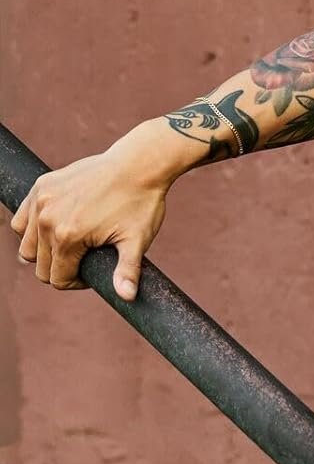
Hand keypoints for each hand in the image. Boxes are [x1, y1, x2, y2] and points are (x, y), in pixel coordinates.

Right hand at [11, 135, 171, 299]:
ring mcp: (40, 201)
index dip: (77, 282)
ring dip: (46, 251)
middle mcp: (46, 219)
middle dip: (63, 268)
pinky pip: (22, 220)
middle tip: (88, 257)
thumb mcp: (137, 241)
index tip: (94, 271)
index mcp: (67, 237)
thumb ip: (127, 271)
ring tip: (74, 244)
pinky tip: (56, 228)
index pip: (57, 279)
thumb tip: (127, 298)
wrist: (138, 165)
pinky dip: (33, 229)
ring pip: (28, 246)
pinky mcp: (40, 187)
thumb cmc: (140, 204)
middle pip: (40, 266)